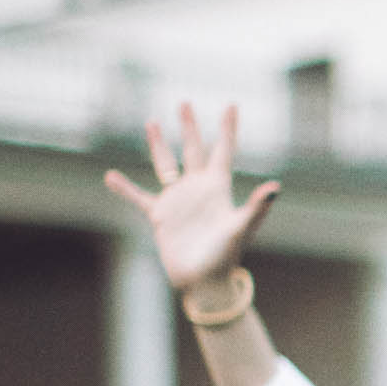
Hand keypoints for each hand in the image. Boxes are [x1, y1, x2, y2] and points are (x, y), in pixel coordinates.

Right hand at [103, 103, 279, 294]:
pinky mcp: (161, 216)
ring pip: (166, 164)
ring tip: (150, 122)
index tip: (231, 105)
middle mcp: (198, 189)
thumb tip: (276, 187)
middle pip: (193, 150)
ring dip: (158, 144)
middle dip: (189, 127)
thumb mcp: (241, 228)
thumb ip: (257, 207)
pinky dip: (125, 188)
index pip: (224, 150)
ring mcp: (178, 201)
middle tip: (184, 103)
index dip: (227, 129)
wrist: (205, 282)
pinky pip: (139, 197)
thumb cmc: (227, 256)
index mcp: (218, 188)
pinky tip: (110, 176)